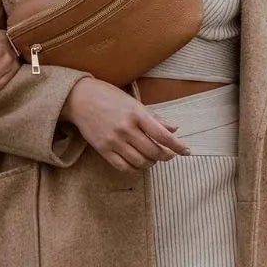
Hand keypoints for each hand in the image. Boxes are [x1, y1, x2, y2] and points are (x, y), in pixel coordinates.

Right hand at [60, 77, 190, 171]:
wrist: (80, 99)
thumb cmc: (109, 97)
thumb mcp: (134, 102)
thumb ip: (154, 118)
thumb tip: (173, 130)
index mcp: (136, 114)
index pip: (162, 135)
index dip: (177, 146)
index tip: (186, 151)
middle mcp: (126, 128)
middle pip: (153, 151)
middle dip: (165, 156)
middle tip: (168, 155)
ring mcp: (114, 140)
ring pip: (140, 161)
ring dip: (150, 163)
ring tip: (152, 159)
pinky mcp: (103, 150)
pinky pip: (123, 167)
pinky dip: (135, 169)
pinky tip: (138, 164)